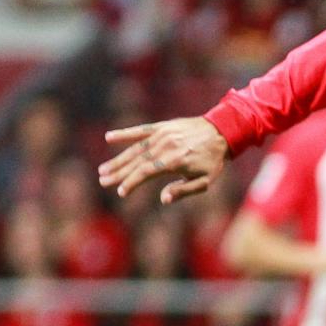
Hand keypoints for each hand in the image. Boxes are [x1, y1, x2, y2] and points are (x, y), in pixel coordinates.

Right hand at [99, 117, 228, 203]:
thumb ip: (183, 191)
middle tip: (103, 181)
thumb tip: (163, 199)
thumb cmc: (212, 161)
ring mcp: (163, 135)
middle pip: (136, 161)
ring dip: (118, 159)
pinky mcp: (162, 126)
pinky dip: (125, 134)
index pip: (146, 173)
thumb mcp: (204, 181)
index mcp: (175, 161)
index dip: (132, 183)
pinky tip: (109, 138)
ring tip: (103, 169)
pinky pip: (140, 130)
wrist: (222, 132)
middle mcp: (166, 147)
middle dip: (118, 173)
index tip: (121, 192)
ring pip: (135, 149)